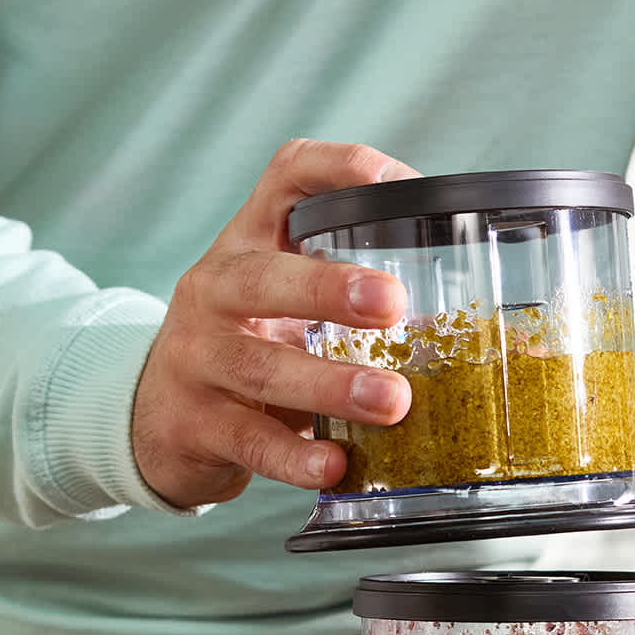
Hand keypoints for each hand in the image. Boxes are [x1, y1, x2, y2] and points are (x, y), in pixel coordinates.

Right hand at [131, 139, 419, 507]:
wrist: (154, 421)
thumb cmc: (246, 352)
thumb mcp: (284, 308)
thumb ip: (354, 305)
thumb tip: (480, 331)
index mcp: (247, 246)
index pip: (285, 180)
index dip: (339, 170)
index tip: (398, 185)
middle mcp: (213, 292)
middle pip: (262, 277)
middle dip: (329, 288)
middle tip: (392, 303)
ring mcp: (197, 359)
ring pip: (260, 366)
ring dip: (330, 383)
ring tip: (391, 401)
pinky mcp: (194, 425)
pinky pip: (250, 441)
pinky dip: (295, 457)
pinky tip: (335, 464)